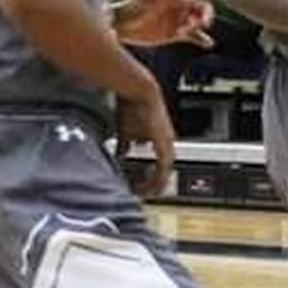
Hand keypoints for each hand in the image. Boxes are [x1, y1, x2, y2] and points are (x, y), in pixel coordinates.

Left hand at [116, 0, 224, 48]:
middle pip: (204, 7)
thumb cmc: (132, 7)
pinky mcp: (174, 34)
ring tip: (187, 33)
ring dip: (199, 28)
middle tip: (202, 24)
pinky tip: (207, 43)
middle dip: (207, 15)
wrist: (118, 26)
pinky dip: (202, 39)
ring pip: (199, 22)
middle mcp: (181, 5)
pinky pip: (193, 37)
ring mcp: (179, 20)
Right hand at [117, 76, 176, 198]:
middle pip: (165, 170)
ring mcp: (167, 141)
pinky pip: (164, 165)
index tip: (141, 187)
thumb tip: (120, 157)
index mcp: (159, 140)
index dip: (152, 177)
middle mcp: (166, 142)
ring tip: (148, 194)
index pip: (160, 164)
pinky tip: (151, 185)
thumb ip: (125, 145)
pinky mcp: (164, 141)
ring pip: (166, 170)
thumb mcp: (126, 131)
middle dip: (156, 184)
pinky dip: (158, 178)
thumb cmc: (131, 107)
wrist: (138, 91)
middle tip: (147, 196)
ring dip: (157, 183)